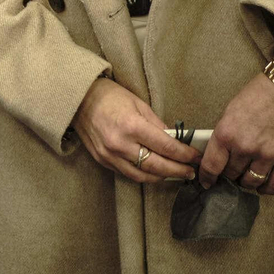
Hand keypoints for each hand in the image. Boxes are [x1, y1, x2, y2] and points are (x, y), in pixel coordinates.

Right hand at [72, 77, 199, 183]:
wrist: (77, 98)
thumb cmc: (109, 96)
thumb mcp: (138, 103)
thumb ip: (157, 124)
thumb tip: (174, 141)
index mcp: (132, 125)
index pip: (166, 147)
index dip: (185, 154)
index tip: (196, 158)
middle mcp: (120, 144)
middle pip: (157, 166)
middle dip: (178, 171)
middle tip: (191, 172)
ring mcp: (110, 155)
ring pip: (143, 176)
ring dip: (162, 177)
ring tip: (175, 174)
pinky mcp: (102, 160)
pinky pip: (128, 173)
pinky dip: (144, 175)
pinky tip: (154, 171)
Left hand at [198, 37, 273, 194]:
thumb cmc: (258, 96)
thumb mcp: (230, 111)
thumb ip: (224, 134)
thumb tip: (218, 154)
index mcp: (226, 133)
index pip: (211, 166)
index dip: (206, 177)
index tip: (206, 182)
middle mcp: (245, 147)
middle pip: (231, 174)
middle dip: (228, 175)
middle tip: (230, 172)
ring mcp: (267, 155)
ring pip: (251, 182)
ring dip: (246, 182)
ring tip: (245, 177)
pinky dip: (266, 189)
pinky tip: (261, 187)